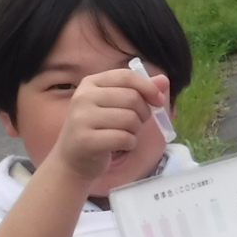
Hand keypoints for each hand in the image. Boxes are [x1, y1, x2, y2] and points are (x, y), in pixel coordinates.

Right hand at [50, 69, 167, 183]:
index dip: (148, 87)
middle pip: (132, 98)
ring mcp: (82, 118)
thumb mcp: (117, 106)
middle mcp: (83, 96)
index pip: (126, 76)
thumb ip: (140, 91)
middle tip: (135, 124)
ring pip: (130, 119)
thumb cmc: (99, 129)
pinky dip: (130, 143)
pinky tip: (120, 146)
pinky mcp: (85, 140)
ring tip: (124, 134)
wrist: (73, 159)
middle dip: (143, 113)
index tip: (159, 101)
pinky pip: (124, 138)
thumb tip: (164, 80)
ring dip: (135, 130)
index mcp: (91, 83)